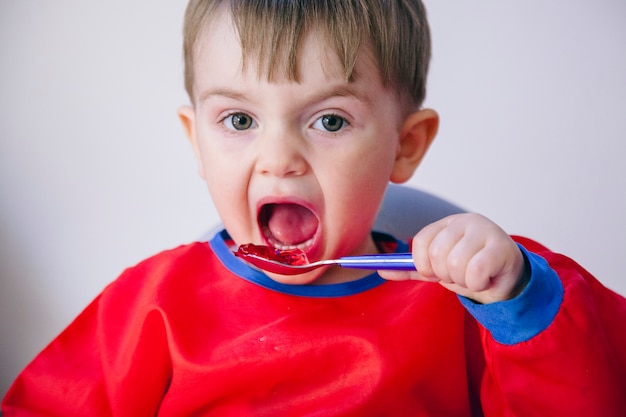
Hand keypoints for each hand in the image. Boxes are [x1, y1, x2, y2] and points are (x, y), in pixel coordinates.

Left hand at [379, 213, 528, 303]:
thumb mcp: (437, 269)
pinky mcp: (502, 247)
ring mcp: (486, 231)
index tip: (434, 273)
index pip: (421, 241)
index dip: (423, 263)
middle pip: (437, 253)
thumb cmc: (470, 271)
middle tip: (459, 276)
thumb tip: (380, 271)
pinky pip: (475, 272)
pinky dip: (476, 284)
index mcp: (447, 224)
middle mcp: (466, 221)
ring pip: (455, 264)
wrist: (506, 281)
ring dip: (462, 281)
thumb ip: (411, 268)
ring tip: (473, 277)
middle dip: (445, 275)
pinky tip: (485, 279)